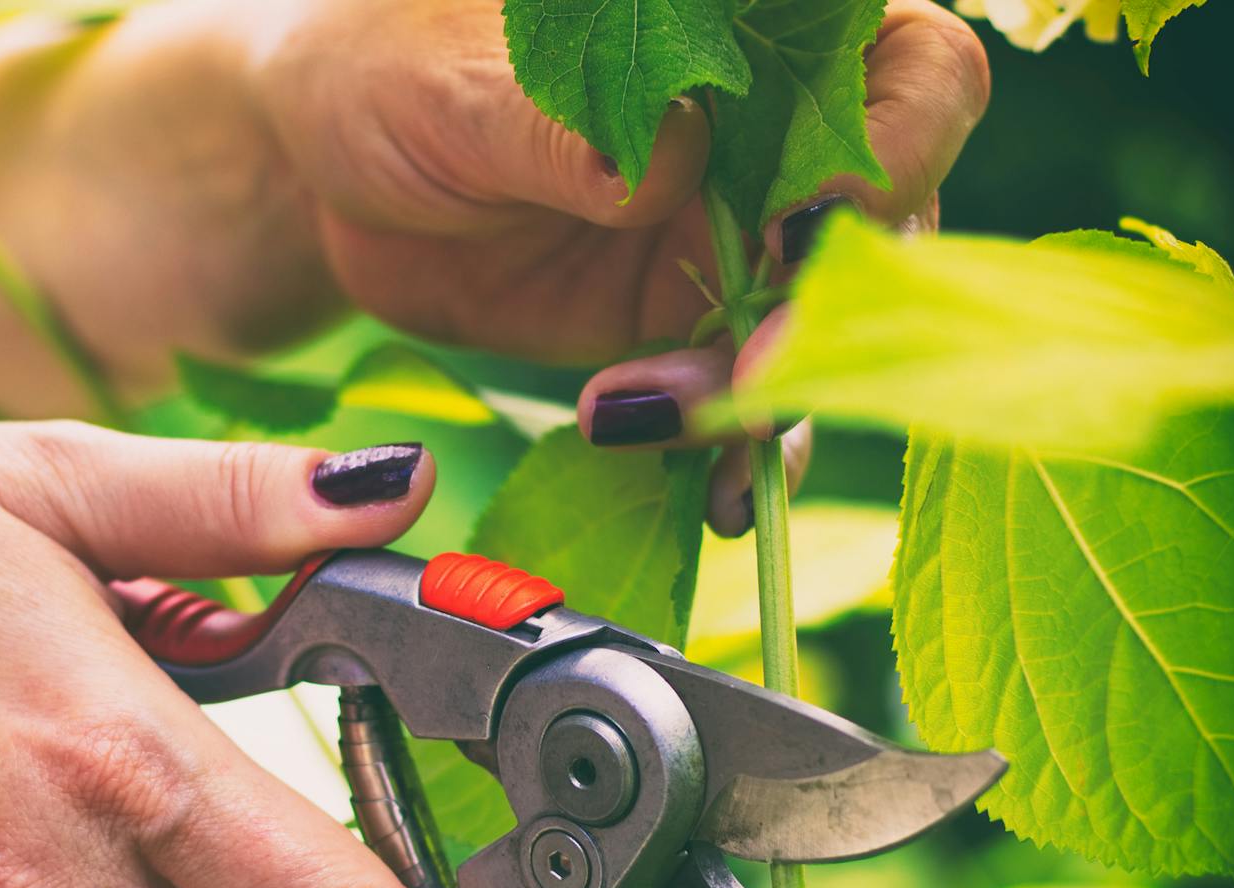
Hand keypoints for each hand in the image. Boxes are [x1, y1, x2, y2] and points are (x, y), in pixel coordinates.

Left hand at [255, 0, 986, 529]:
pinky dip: (739, 449)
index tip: (809, 219)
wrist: (327, 170)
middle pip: (888, 213)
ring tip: (658, 425)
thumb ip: (565, 124)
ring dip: (773, 395)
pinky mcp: (689, 323)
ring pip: (823, 321)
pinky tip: (713, 494)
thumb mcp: (455, 84)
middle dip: (828, 305)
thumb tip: (664, 165)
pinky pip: (747, 392)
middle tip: (751, 373)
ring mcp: (737, 229)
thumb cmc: (386, 67)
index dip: (895, 141)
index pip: (906, 65)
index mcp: (744, 21)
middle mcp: (772, 124)